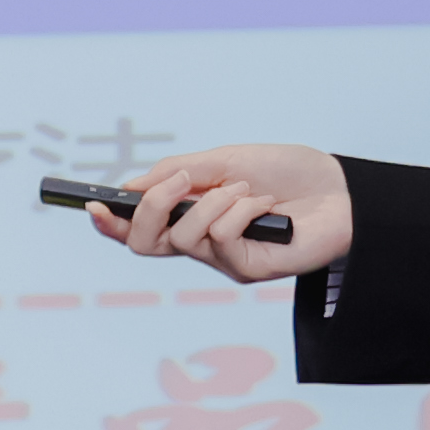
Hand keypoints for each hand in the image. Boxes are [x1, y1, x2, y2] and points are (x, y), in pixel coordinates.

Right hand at [90, 142, 349, 283]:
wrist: (340, 190)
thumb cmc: (287, 173)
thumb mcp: (225, 160)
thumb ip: (178, 172)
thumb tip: (131, 185)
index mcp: (191, 215)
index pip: (139, 228)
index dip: (108, 222)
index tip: (90, 204)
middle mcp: (201, 243)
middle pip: (143, 244)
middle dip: (150, 208)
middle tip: (180, 181)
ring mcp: (223, 259)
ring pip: (181, 239)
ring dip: (210, 202)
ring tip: (242, 189)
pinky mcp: (248, 269)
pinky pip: (219, 241)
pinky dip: (237, 212)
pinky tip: (262, 205)